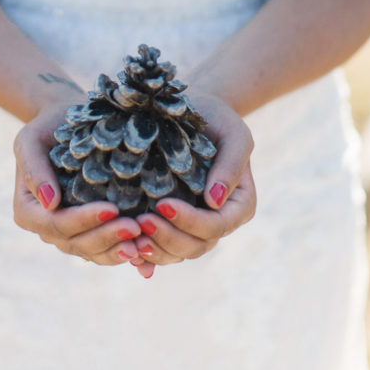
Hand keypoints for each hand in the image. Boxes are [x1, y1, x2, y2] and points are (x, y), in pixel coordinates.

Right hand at [13, 106, 156, 277]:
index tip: (112, 209)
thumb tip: (50, 203)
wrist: (66, 123)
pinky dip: (122, 251)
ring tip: (142, 244)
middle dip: (106, 237)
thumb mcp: (32, 139)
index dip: (83, 220)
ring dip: (117, 250)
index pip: (56, 223)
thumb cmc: (48, 127)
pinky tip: (144, 248)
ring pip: (92, 252)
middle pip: (76, 243)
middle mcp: (47, 227)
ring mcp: (69, 233)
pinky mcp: (89, 231)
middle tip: (135, 227)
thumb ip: (33, 168)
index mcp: (28, 210)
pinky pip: (104, 250)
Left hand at [131, 94, 255, 265]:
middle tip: (141, 221)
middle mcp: (219, 221)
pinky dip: (148, 257)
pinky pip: (162, 249)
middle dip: (168, 238)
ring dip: (155, 251)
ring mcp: (195, 225)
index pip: (216, 225)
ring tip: (130, 237)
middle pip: (196, 245)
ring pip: (178, 253)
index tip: (162, 204)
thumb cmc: (217, 119)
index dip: (190, 221)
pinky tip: (130, 255)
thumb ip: (231, 165)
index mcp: (239, 205)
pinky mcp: (174, 224)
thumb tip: (214, 200)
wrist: (195, 112)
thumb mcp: (233, 134)